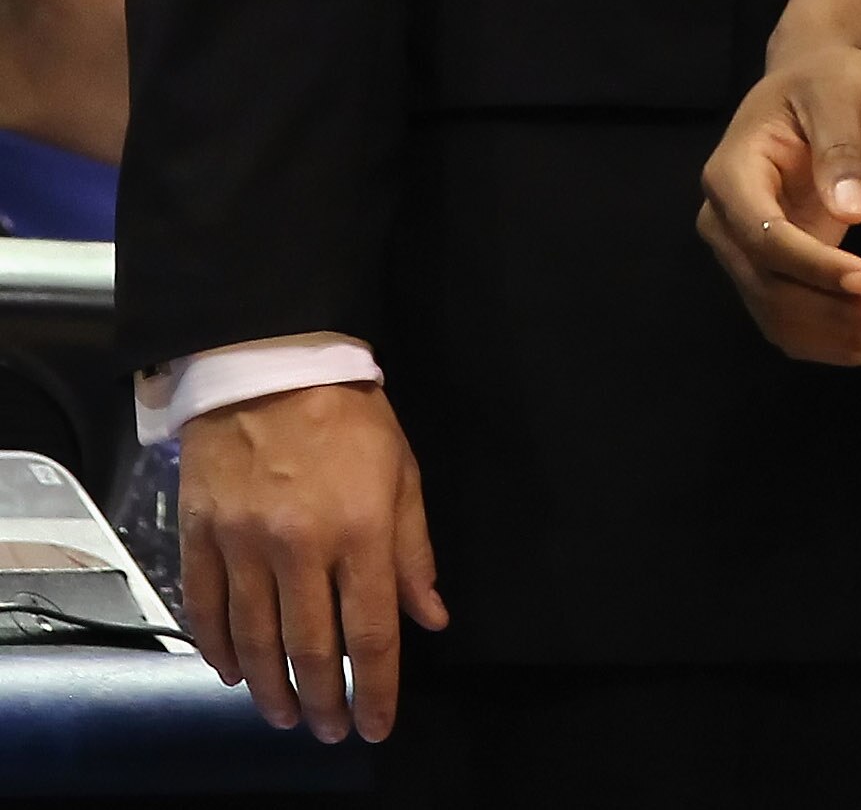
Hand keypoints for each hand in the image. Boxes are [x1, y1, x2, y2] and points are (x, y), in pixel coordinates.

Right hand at [178, 385, 445, 743]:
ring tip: (284, 716)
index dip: (374, 690)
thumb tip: (430, 617)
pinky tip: (231, 673)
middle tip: (328, 731)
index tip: (376, 726)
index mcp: (360, 530)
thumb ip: (414, 550)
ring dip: (270, 689)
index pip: (370, 633)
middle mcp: (301, 547)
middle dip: (322, 702)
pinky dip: (218, 649)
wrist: (272, 360)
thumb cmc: (349, 414)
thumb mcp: (402, 471)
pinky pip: (205, 608)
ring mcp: (244, 543)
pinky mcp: (201, 534)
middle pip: (309, 649)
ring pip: (254, 640)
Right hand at [698, 41, 860, 365]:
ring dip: (838, 336)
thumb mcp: (840, 96)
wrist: (817, 83)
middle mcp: (726, 222)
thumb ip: (841, 150)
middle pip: (769, 289)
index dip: (814, 266)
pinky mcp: (772, 271)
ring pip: (779, 317)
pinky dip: (834, 339)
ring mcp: (745, 252)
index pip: (764, 237)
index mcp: (730, 175)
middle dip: (834, 313)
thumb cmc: (827, 80)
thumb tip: (852, 213)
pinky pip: (793, 319)